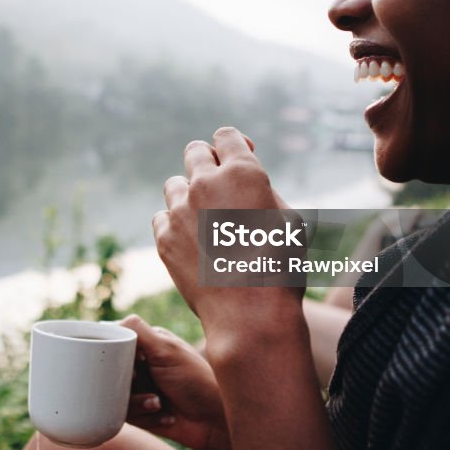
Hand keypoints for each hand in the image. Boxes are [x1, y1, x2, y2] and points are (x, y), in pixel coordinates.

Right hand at [121, 314, 232, 449]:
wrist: (215, 421)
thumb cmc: (197, 381)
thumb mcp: (167, 351)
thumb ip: (139, 332)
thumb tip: (113, 322)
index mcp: (148, 344)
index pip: (115, 342)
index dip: (115, 355)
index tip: (130, 365)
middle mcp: (142, 364)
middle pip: (110, 372)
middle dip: (127, 383)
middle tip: (144, 385)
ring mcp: (141, 388)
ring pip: (116, 396)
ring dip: (139, 403)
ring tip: (159, 403)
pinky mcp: (141, 412)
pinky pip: (127, 415)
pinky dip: (146, 417)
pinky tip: (166, 416)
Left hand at [152, 127, 301, 330]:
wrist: (250, 314)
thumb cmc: (280, 267)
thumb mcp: (288, 219)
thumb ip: (261, 191)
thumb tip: (244, 182)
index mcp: (243, 172)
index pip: (226, 135)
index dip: (233, 145)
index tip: (237, 157)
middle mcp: (206, 183)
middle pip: (194, 151)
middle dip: (206, 162)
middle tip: (217, 184)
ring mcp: (180, 209)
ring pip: (174, 185)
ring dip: (188, 195)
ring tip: (205, 219)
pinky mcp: (164, 236)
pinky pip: (162, 217)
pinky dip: (174, 224)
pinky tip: (191, 242)